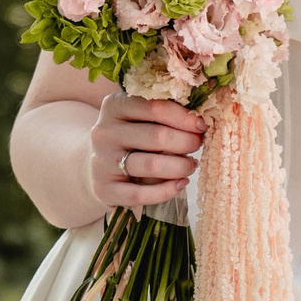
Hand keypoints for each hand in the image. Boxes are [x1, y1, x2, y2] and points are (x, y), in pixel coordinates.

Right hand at [86, 93, 205, 208]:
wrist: (98, 165)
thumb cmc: (130, 136)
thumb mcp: (139, 117)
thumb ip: (163, 113)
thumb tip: (200, 121)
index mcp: (114, 106)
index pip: (155, 107)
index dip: (184, 117)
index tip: (201, 125)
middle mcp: (104, 132)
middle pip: (157, 136)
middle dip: (186, 141)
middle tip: (199, 144)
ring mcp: (102, 162)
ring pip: (151, 165)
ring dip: (181, 166)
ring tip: (192, 164)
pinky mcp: (104, 189)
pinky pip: (141, 194)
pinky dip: (167, 191)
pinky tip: (181, 183)